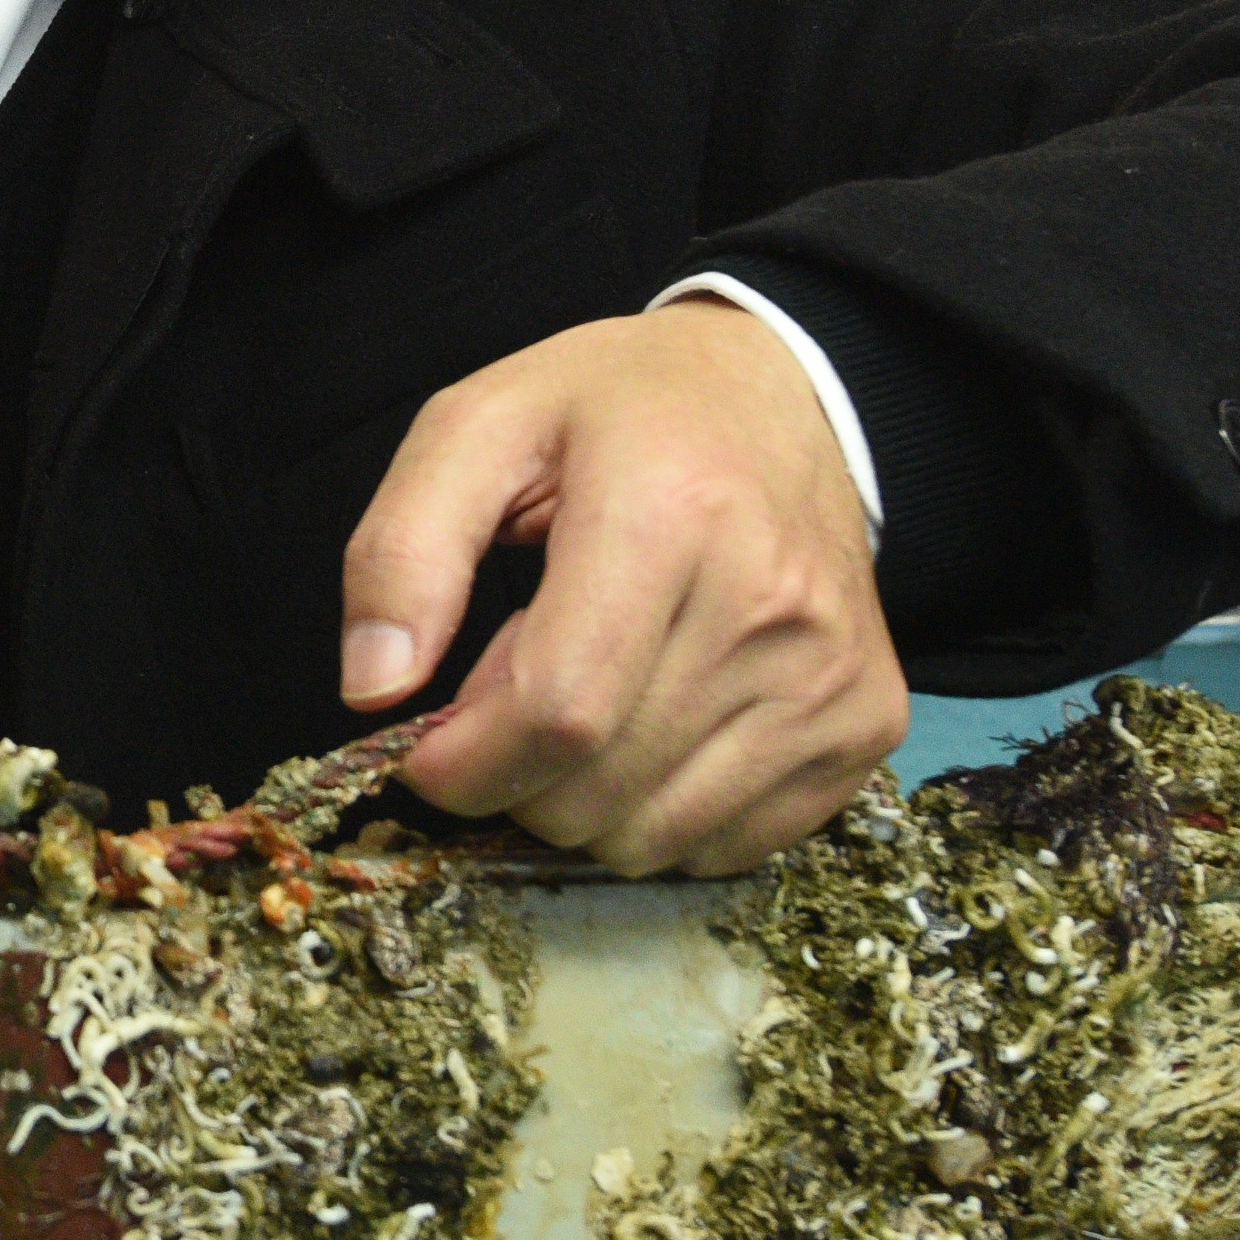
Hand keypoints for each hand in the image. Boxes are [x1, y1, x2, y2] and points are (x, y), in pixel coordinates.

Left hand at [338, 306, 907, 876]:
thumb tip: (373, 689)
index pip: (557, 711)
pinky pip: (727, 845)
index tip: (425, 745)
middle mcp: (772, 604)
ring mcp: (832, 675)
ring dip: (583, 797)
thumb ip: (400, 551)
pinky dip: (662, 811)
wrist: (784, 394)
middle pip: (595, 790)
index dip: (463, 763)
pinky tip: (657, 720)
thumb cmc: (616, 411)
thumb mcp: (478, 428)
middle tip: (517, 681)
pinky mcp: (867, 724)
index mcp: (671, 512)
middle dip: (514, 773)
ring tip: (592, 688)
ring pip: (653, 836)